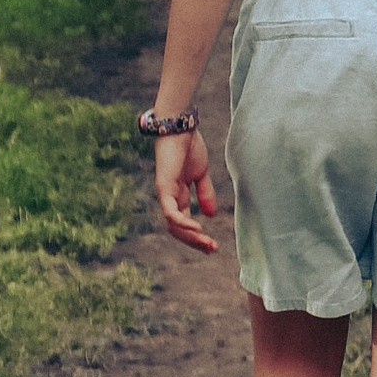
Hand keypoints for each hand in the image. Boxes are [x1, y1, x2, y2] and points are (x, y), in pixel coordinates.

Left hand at [153, 117, 218, 256]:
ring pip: (173, 225)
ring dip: (190, 237)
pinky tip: (198, 228)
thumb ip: (205, 194)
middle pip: (178, 229)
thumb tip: (210, 215)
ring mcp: (165, 193)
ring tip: (206, 243)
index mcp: (178, 195)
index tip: (212, 246)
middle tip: (212, 249)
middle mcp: (170, 198)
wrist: (180, 127)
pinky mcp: (164, 187)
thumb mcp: (201, 174)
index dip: (197, 237)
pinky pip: (171, 211)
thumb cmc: (189, 146)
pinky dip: (182, 222)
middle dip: (194, 242)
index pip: (184, 223)